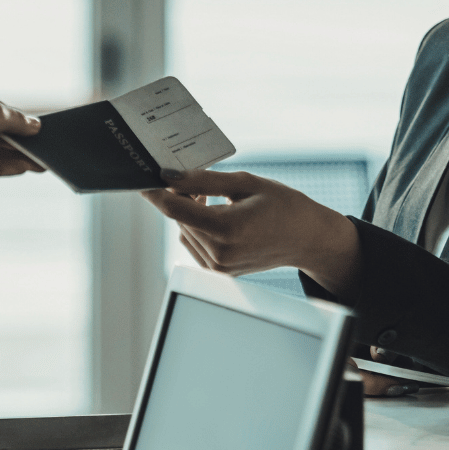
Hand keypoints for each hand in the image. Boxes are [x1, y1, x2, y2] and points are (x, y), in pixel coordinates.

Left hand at [142, 168, 361, 295]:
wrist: (306, 238)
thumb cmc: (282, 206)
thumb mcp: (246, 182)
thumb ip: (204, 180)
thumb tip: (169, 176)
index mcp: (227, 229)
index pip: (174, 209)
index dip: (154, 192)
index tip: (142, 179)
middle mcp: (219, 253)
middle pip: (179, 219)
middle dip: (182, 198)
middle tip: (200, 182)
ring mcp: (219, 267)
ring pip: (184, 231)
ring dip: (191, 213)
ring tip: (216, 200)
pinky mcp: (219, 272)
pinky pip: (193, 244)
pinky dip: (198, 228)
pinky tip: (219, 217)